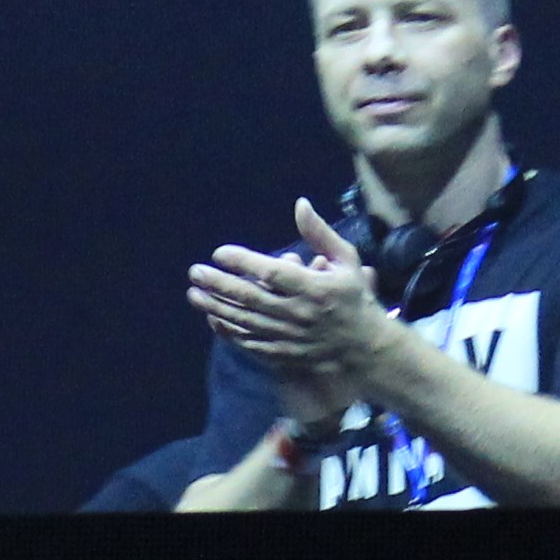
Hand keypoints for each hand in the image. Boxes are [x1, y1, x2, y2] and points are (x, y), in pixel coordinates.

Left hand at [186, 200, 399, 390]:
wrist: (364, 348)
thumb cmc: (353, 297)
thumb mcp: (346, 260)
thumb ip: (320, 233)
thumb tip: (300, 204)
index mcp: (315, 288)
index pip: (272, 273)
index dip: (244, 262)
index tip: (220, 252)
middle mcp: (299, 314)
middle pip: (251, 298)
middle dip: (219, 285)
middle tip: (196, 272)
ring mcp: (289, 337)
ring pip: (246, 322)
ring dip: (217, 307)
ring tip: (194, 293)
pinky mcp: (283, 355)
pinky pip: (250, 343)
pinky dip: (229, 332)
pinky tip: (212, 318)